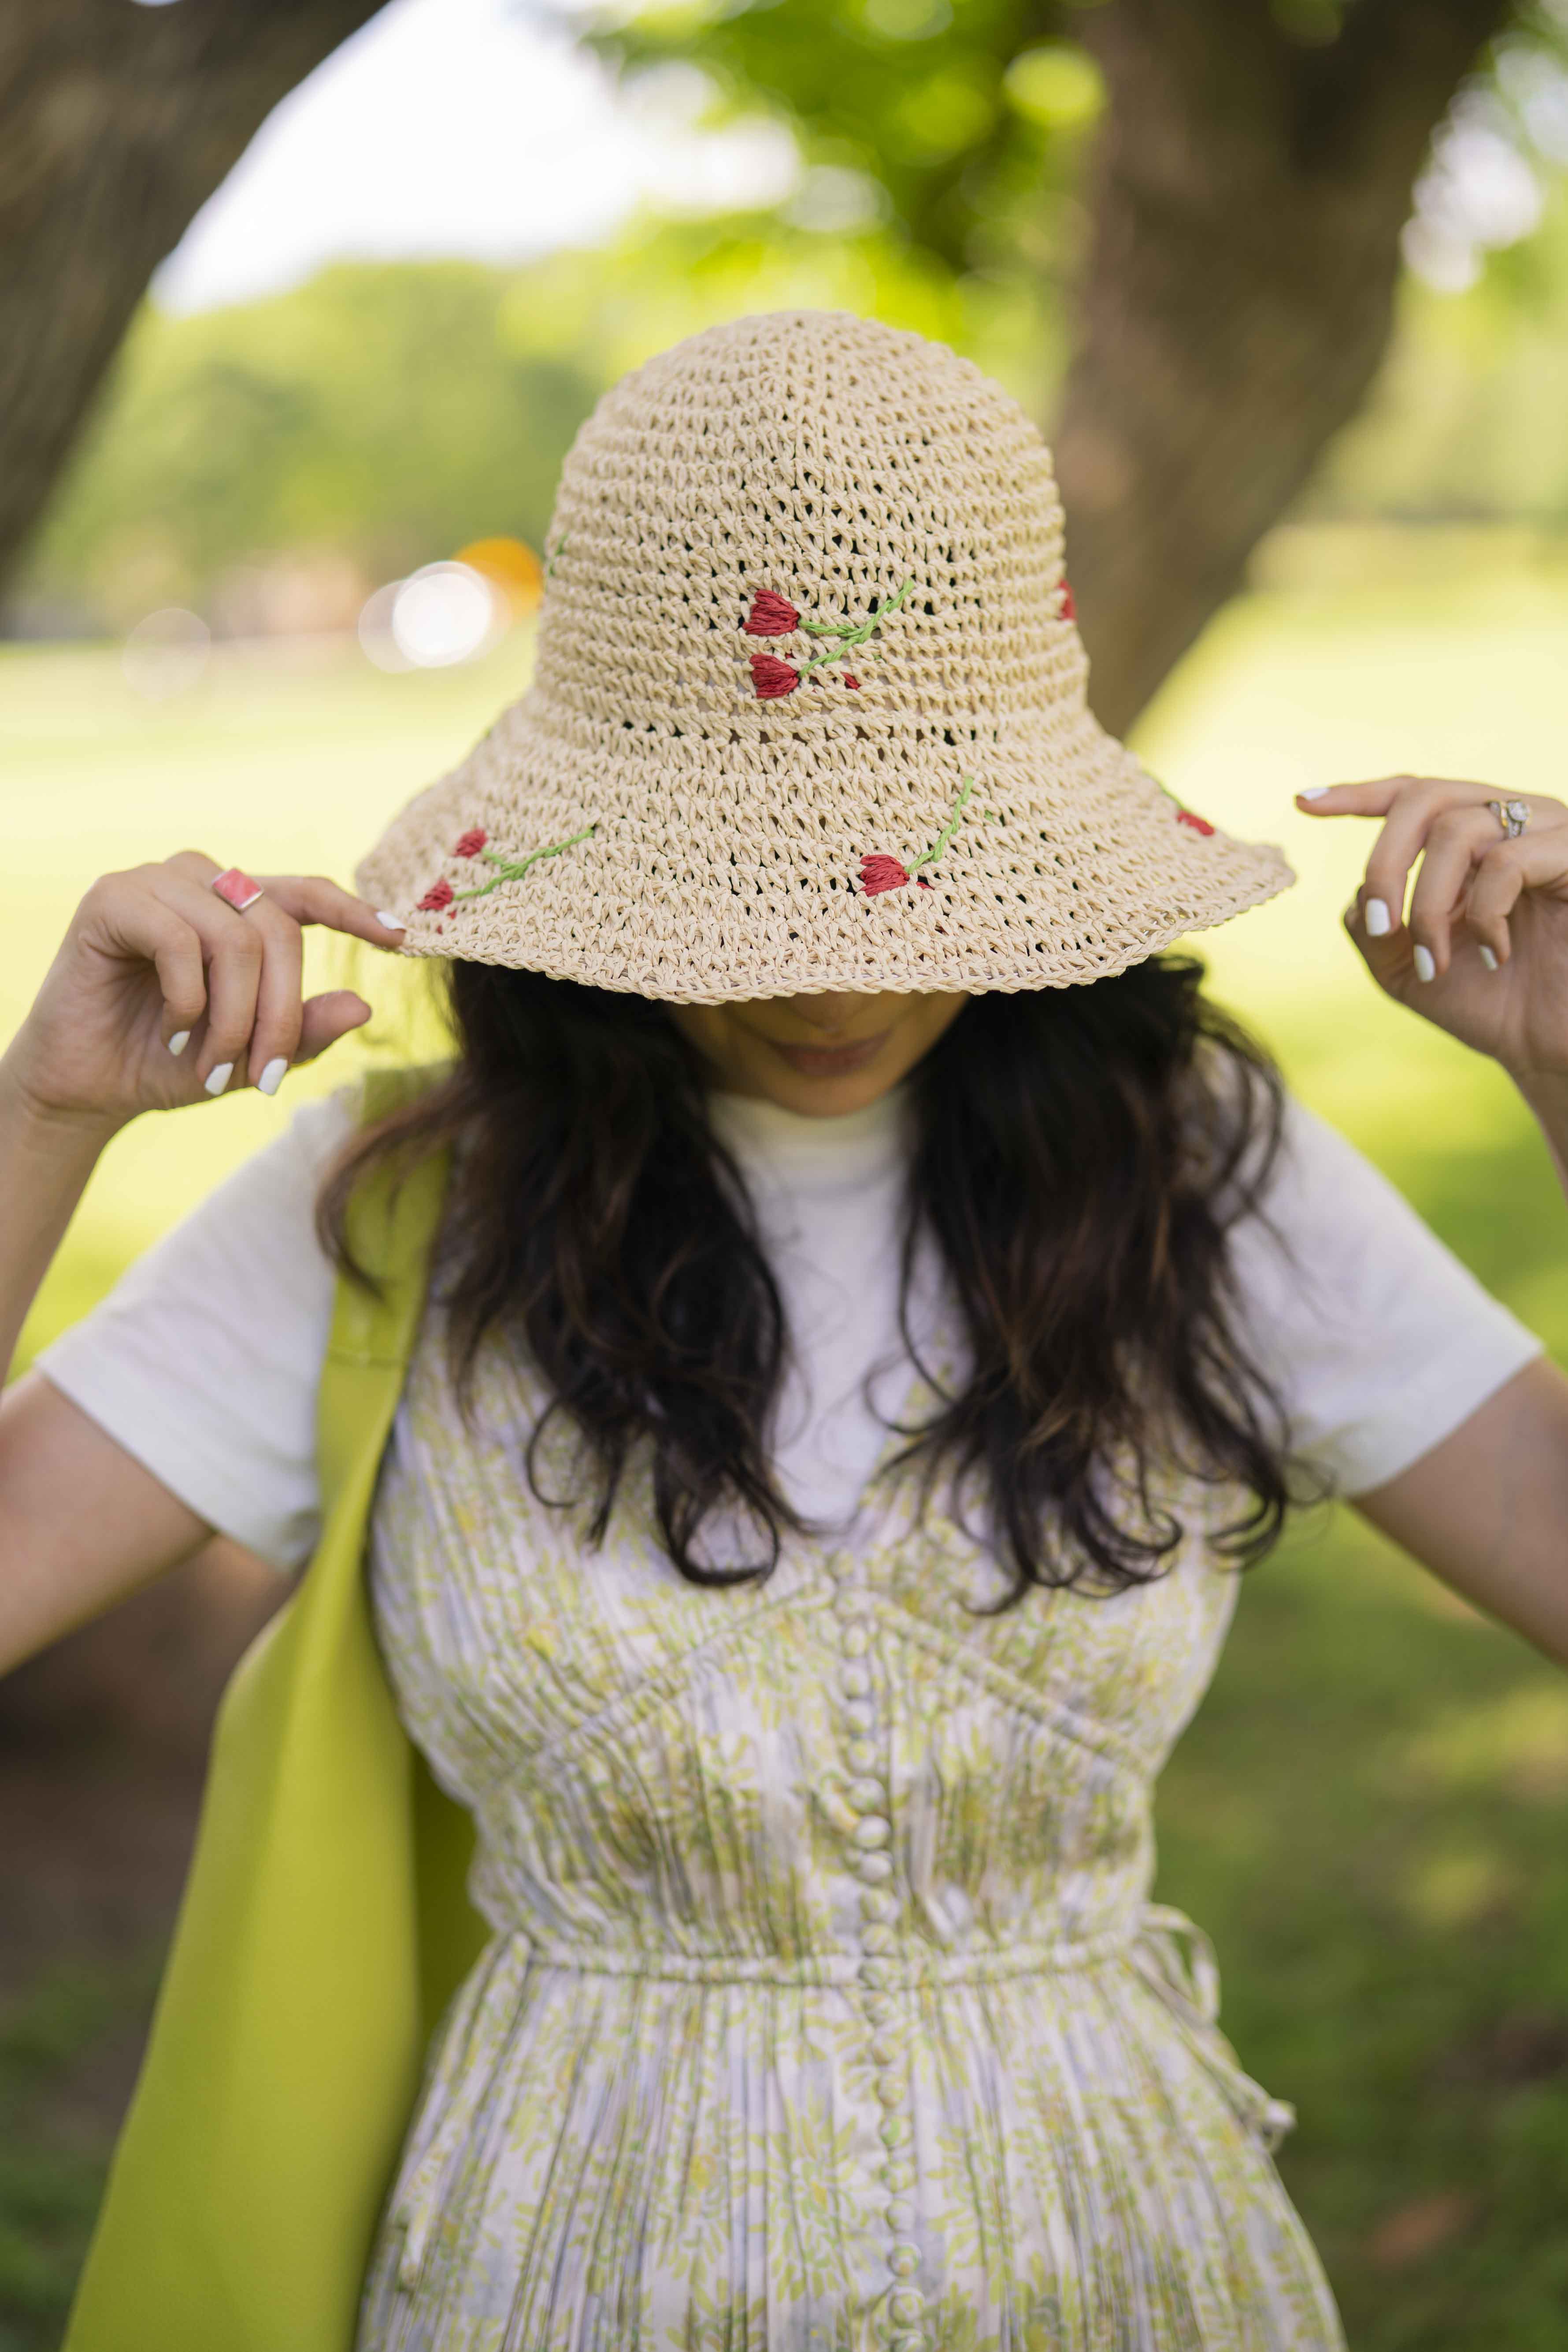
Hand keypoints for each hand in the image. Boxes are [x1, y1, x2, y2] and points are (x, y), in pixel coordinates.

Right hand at [1, 853, 404, 1134]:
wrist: (87, 1086)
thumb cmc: (168, 1062)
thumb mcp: (250, 1056)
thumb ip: (303, 1030)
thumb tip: (364, 1005)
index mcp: (239, 908)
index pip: (308, 894)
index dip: (356, 911)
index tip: (402, 939)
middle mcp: (202, 881)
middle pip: (280, 930)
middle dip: (281, 1012)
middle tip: (266, 1075)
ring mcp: (157, 881)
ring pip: (235, 937)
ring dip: (233, 1016)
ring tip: (213, 1065)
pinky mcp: (113, 897)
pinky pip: (179, 939)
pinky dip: (188, 999)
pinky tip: (173, 1030)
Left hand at [1299, 777, 1567, 1086]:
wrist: (1548, 1044)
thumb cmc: (1488, 1003)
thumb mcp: (1407, 969)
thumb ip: (1372, 928)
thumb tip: (1358, 894)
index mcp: (1471, 838)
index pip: (1411, 794)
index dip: (1357, 793)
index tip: (1305, 802)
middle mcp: (1510, 821)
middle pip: (1425, 796)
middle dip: (1386, 861)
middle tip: (1381, 924)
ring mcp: (1548, 832)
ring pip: (1459, 830)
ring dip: (1431, 903)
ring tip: (1440, 960)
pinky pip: (1508, 861)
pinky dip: (1484, 913)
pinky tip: (1492, 955)